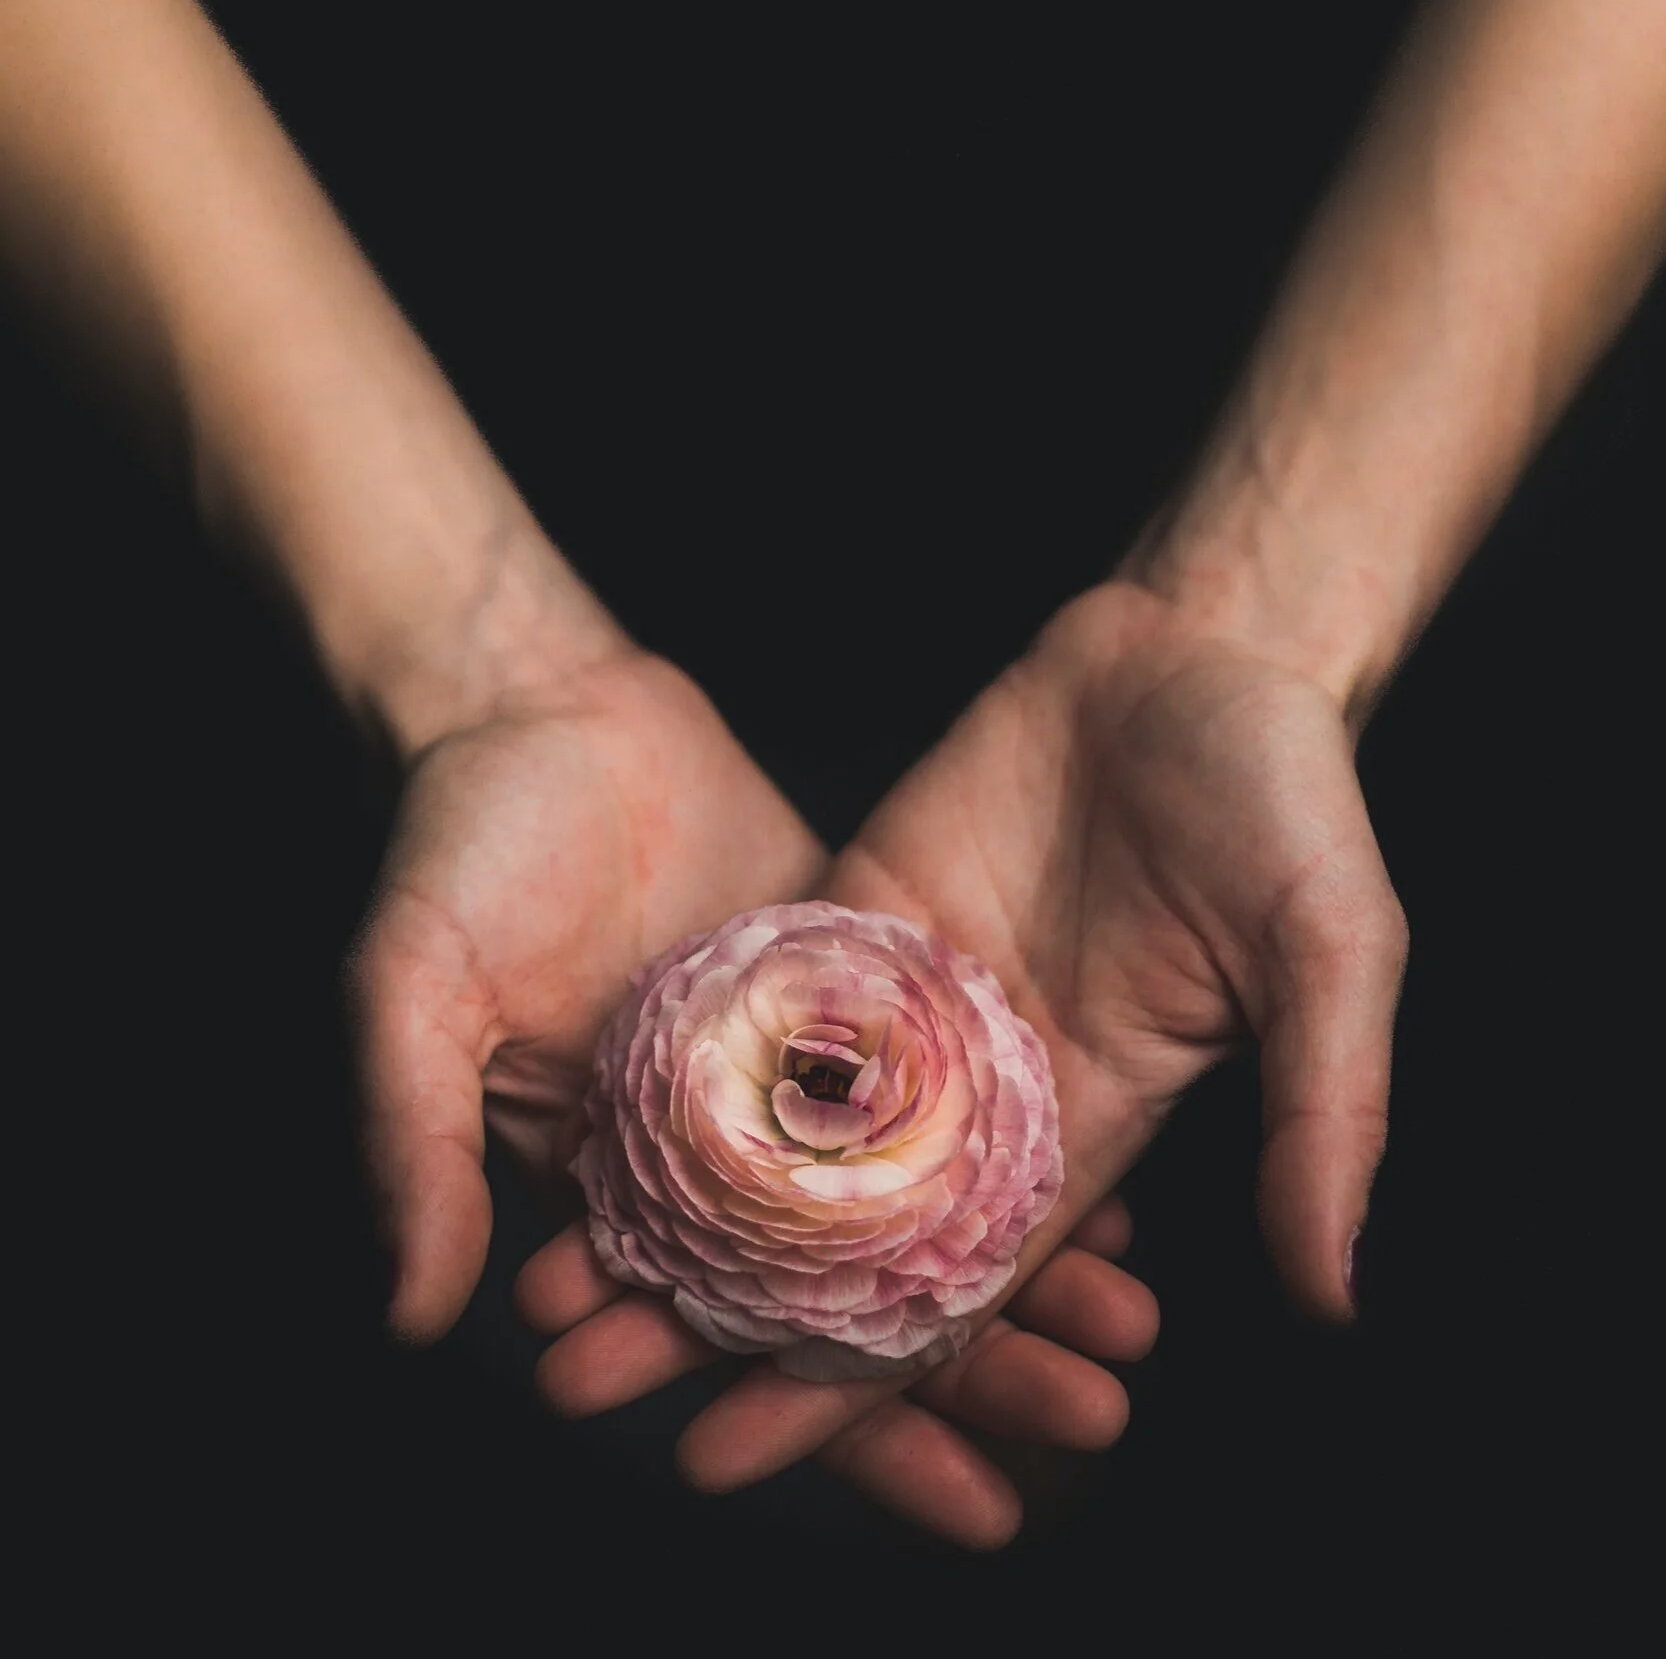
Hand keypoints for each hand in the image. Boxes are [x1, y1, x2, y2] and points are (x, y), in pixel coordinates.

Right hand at [359, 638, 1158, 1548]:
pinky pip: (943, 1080)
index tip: (975, 1506)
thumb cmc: (458, 846)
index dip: (844, 1434)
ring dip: (1019, 1272)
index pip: (740, 1346)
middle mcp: (721, 1148)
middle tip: (1092, 1423)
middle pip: (860, 1295)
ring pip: (919, 1201)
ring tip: (1126, 1333)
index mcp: (624, 1186)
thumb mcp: (412, 989)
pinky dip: (1015, 1142)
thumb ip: (410, 1139)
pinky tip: (1113, 1190)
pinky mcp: (849, 984)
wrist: (540, 706)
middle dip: (978, 1374)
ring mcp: (794, 1068)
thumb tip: (411, 1313)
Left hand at [599, 578, 1404, 1508]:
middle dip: (717, 1311)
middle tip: (580, 1381)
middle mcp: (981, 1081)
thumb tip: (1333, 1294)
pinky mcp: (861, 907)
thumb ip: (1323, 1113)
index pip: (946, 1287)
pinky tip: (592, 1110)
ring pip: (775, 1122)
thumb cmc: (1285, 799)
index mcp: (1084, 1122)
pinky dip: (684, 1058)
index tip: (723, 1455)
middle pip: (831, 1227)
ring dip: (671, 1198)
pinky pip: (765, 993)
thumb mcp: (1331, 955)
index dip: (841, 1381)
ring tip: (553, 1274)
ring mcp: (911, 994)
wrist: (1194, 654)